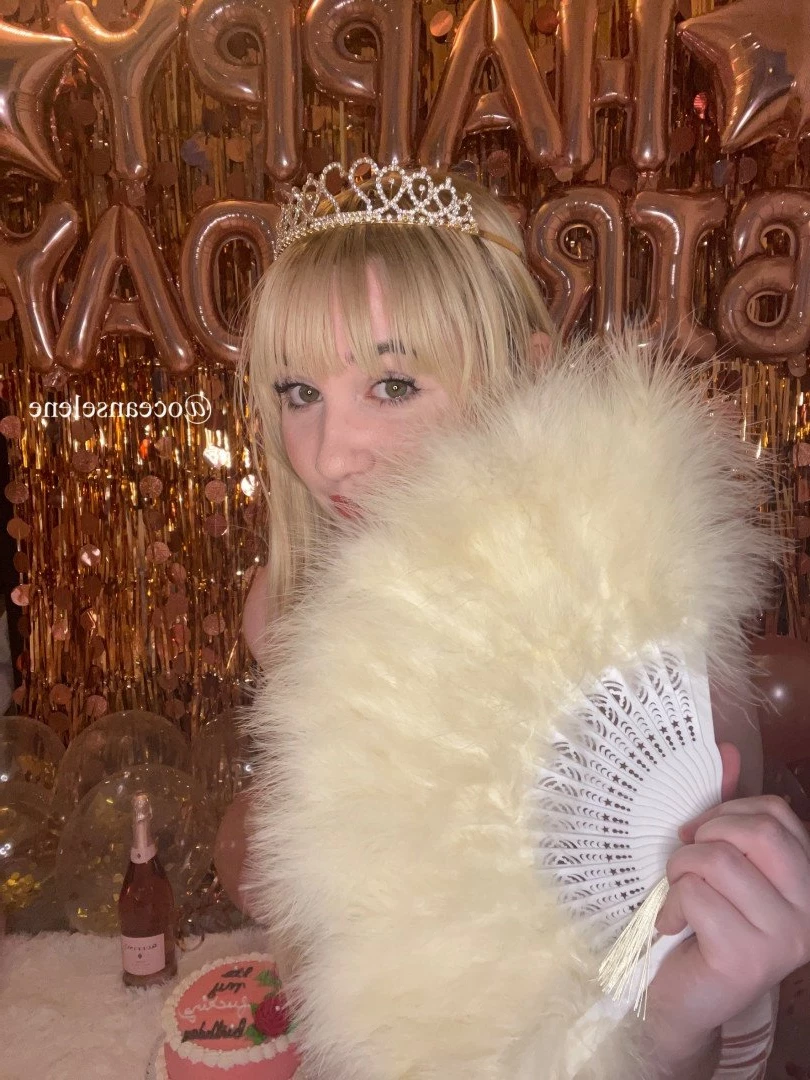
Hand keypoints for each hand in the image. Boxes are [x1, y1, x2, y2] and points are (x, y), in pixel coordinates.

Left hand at [650, 786, 809, 1037]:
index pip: (776, 813)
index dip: (726, 813)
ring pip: (719, 861)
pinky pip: (697, 898)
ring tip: (678, 895)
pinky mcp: (749, 960)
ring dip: (680, 871)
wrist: (682, 996)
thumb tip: (727, 749)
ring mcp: (785, 938)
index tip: (699, 836)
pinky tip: (674, 925)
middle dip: (704, 837)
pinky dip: (672, 905)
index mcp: (808, 879)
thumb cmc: (702, 919)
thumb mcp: (718, 860)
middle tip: (686, 863)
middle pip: (755, 832)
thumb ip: (727, 810)